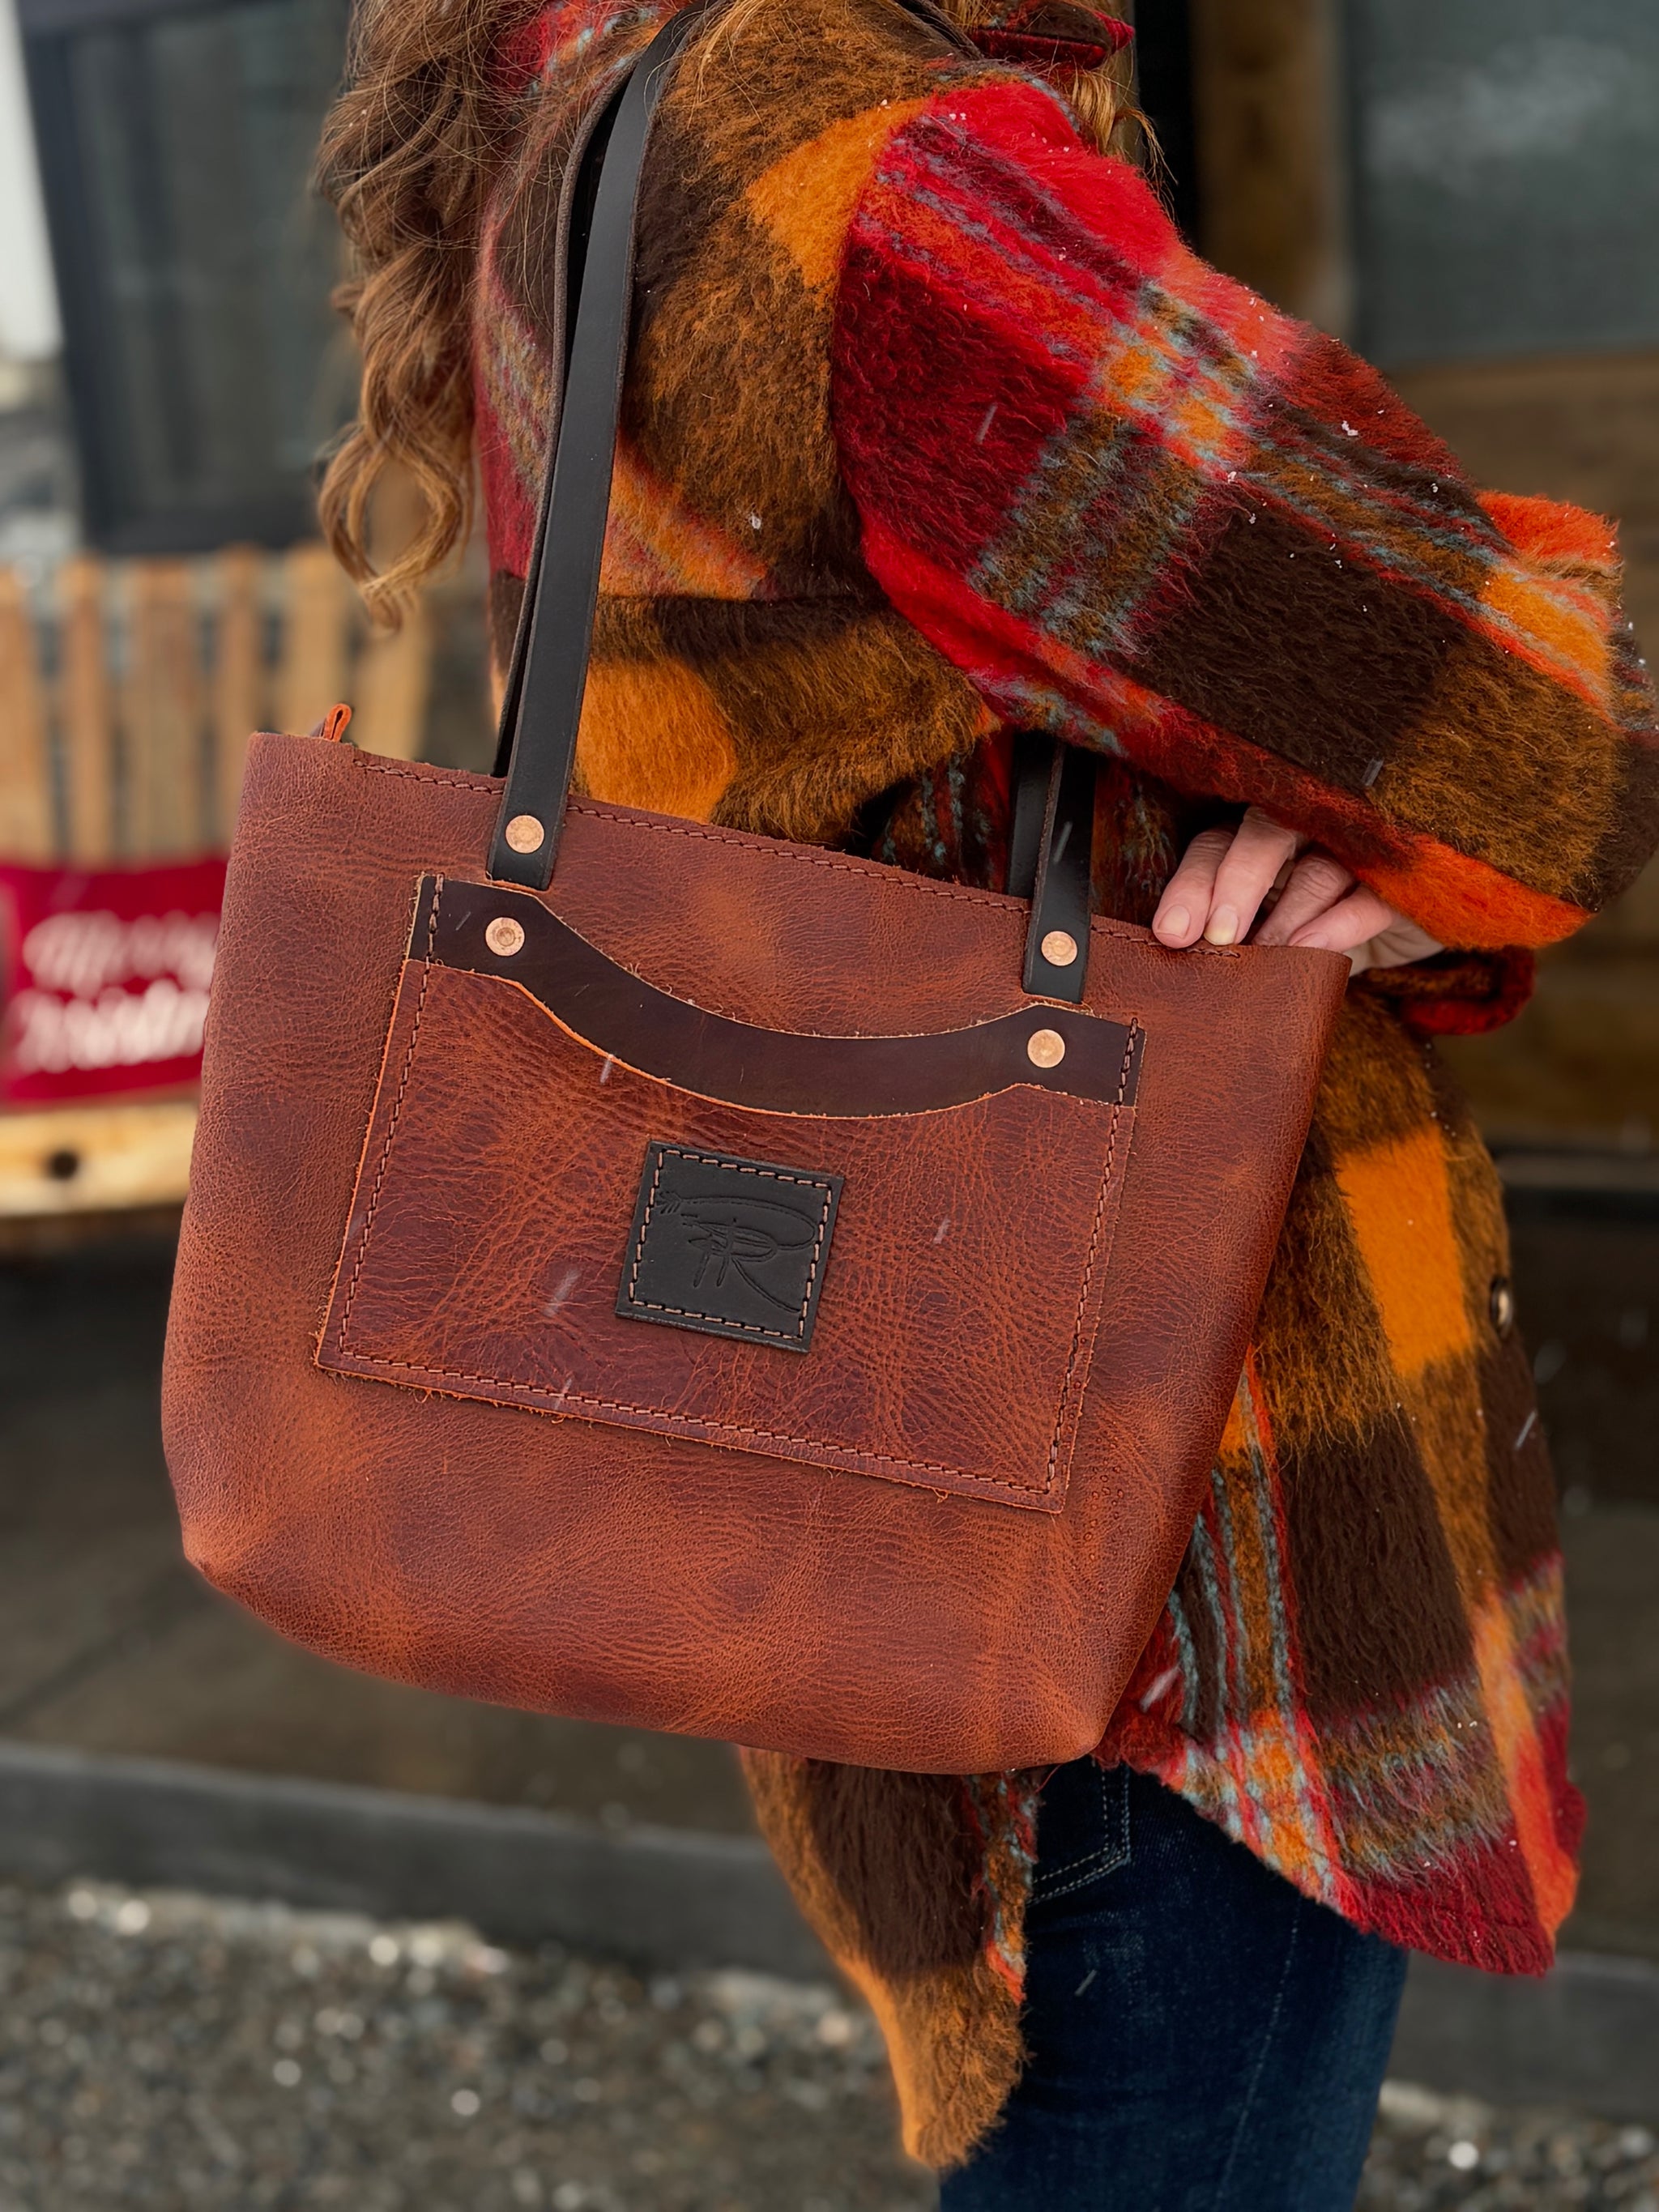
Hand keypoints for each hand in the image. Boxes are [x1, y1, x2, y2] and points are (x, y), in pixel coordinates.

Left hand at [1150, 806, 1442, 974]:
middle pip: (1262, 834)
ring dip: (1285, 915)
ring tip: (1262, 955)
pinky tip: (1310, 948)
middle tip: (1216, 935)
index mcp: (1263, 836)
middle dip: (1233, 884)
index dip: (1192, 885)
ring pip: (1316, 869)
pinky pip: (1369, 898)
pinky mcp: (1405, 882)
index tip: (1172, 934)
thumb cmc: (1325, 924)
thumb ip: (1235, 935)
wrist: (1422, 919)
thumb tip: (1183, 962)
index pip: (1217, 844)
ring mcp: (1360, 849)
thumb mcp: (1273, 929)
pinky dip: (1338, 924)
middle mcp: (1309, 828)